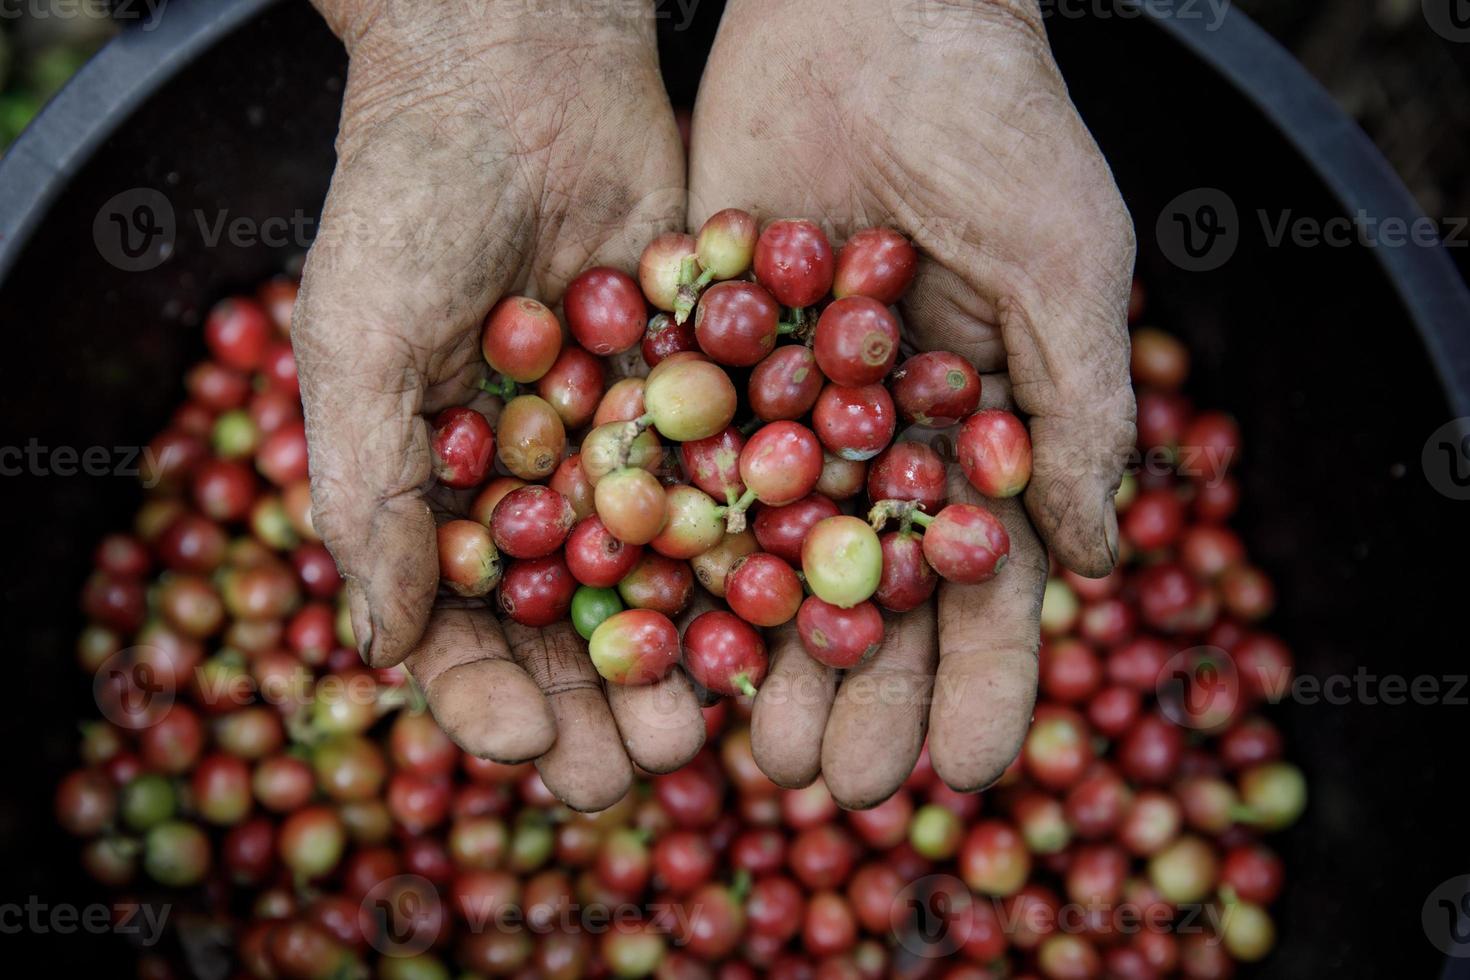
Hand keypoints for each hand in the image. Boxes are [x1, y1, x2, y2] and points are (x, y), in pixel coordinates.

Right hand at [294, 0, 702, 810]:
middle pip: (576, 619)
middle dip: (610, 696)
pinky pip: (734, 479)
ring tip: (725, 716)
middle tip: (652, 765)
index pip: (461, 624)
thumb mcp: (360, 338)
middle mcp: (541, 480)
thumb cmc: (410, 194)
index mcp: (442, 488)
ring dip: (691, 649)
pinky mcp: (708, 388)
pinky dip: (760, 543)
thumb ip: (370, 489)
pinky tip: (792, 604)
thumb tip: (385, 642)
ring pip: (666, 571)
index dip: (489, 693)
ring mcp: (628, 439)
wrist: (520, 61)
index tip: (533, 745)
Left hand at [690, 0, 1136, 805]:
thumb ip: (1082, 411)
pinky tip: (653, 632)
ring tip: (744, 749)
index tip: (967, 769)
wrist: (875, 10)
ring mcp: (782, 407)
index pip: (984, 581)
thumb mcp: (1065, 266)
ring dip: (760, 654)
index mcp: (976, 433)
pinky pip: (681, 465)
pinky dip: (668, 549)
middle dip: (860, 693)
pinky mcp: (697, 360)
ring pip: (767, 555)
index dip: (981, 678)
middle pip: (866, 593)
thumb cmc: (1002, 128)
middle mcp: (874, 441)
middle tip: (839, 787)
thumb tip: (1105, 561)